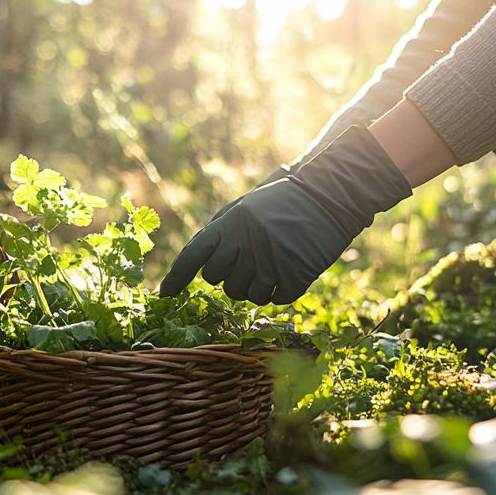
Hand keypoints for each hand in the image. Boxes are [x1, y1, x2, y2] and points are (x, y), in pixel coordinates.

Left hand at [160, 126, 411, 304]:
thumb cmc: (285, 199)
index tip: (164, 295)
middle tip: (250, 258)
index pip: (193, 255)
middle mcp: (245, 245)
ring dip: (256, 285)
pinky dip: (280, 290)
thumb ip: (220, 229)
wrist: (331, 195)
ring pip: (246, 295)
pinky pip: (275, 299)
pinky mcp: (294, 277)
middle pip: (218, 281)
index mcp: (230, 223)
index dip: (176, 277)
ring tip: (273, 261)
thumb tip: (198, 259)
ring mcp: (270, 263)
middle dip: (229, 275)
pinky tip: (290, 270)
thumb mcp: (246, 205)